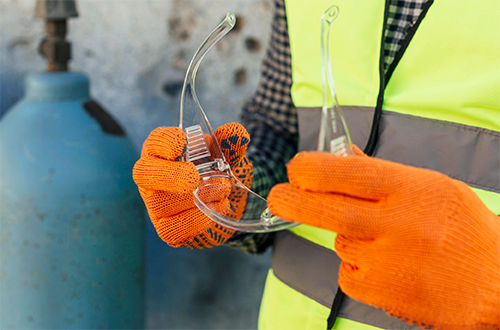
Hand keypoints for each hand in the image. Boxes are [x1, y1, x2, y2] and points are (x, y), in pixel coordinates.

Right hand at [133, 123, 252, 248]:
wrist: (226, 203)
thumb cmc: (218, 172)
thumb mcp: (227, 156)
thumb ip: (231, 144)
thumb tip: (238, 133)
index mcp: (163, 151)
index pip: (154, 141)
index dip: (165, 142)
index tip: (183, 142)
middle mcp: (152, 176)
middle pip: (144, 173)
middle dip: (169, 175)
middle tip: (194, 178)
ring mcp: (155, 203)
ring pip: (160, 203)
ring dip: (194, 199)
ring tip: (222, 191)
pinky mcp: (164, 227)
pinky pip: (171, 228)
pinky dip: (195, 221)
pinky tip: (214, 210)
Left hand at [268, 150, 499, 329]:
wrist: (495, 284)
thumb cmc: (461, 228)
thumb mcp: (429, 187)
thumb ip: (380, 172)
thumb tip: (339, 154)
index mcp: (411, 189)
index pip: (347, 172)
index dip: (311, 169)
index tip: (295, 168)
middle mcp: (397, 224)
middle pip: (326, 209)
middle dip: (292, 200)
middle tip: (277, 196)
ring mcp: (386, 262)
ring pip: (338, 241)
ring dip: (349, 237)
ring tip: (388, 243)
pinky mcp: (378, 292)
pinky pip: (346, 271)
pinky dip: (357, 266)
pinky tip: (387, 267)